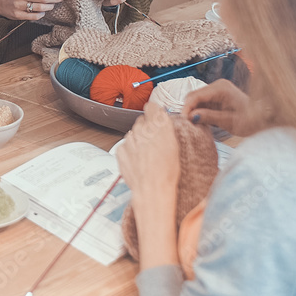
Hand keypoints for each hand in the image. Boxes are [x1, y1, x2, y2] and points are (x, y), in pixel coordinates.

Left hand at [117, 102, 181, 269]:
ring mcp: (129, 138)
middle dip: (146, 129)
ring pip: (133, 134)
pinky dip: (130, 152)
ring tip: (147, 156)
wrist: (152, 189)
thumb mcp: (175, 145)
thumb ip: (165, 128)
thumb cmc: (168, 170)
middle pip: (141, 121)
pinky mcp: (120, 149)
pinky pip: (125, 146)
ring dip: (138, 141)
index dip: (153, 113)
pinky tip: (138, 162)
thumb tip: (160, 118)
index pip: (151, 106)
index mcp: (159, 124)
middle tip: (154, 143)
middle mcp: (142, 128)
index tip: (155, 118)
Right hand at [180, 79, 259, 136]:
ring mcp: (217, 89)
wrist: (264, 119)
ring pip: (196, 99)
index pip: (196, 96)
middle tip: (188, 124)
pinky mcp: (217, 95)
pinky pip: (202, 102)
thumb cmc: (251, 121)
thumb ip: (209, 117)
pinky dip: (199, 110)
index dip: (186, 108)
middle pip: (194, 96)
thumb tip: (191, 116)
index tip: (183, 121)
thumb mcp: (229, 122)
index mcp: (221, 88)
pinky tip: (202, 120)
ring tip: (194, 124)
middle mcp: (218, 85)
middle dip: (188, 109)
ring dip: (193, 110)